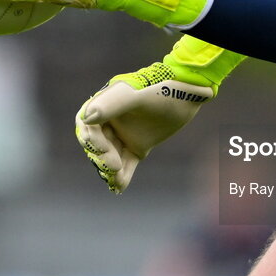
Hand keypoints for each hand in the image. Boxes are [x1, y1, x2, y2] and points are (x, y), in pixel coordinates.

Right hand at [75, 36, 244, 192]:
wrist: (189, 92)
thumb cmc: (162, 87)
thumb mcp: (137, 95)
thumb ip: (112, 104)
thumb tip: (87, 117)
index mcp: (105, 102)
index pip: (86, 123)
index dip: (90, 139)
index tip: (102, 149)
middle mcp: (111, 119)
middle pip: (96, 143)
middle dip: (101, 157)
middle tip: (114, 166)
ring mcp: (124, 134)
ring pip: (110, 156)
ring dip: (110, 170)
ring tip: (116, 180)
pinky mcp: (138, 146)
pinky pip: (126, 163)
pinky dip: (122, 176)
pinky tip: (120, 188)